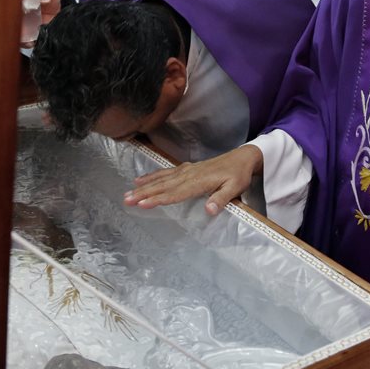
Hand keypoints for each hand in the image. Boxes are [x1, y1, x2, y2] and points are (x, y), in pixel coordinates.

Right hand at [124, 145, 263, 215]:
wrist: (242, 158)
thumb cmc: (238, 175)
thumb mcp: (235, 188)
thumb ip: (221, 199)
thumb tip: (209, 210)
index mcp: (199, 182)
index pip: (175, 193)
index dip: (158, 199)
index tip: (143, 204)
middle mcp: (189, 175)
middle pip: (163, 186)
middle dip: (144, 193)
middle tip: (127, 199)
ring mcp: (186, 171)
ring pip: (161, 179)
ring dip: (144, 186)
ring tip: (128, 192)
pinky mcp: (186, 169)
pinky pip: (165, 172)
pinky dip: (152, 176)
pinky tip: (140, 179)